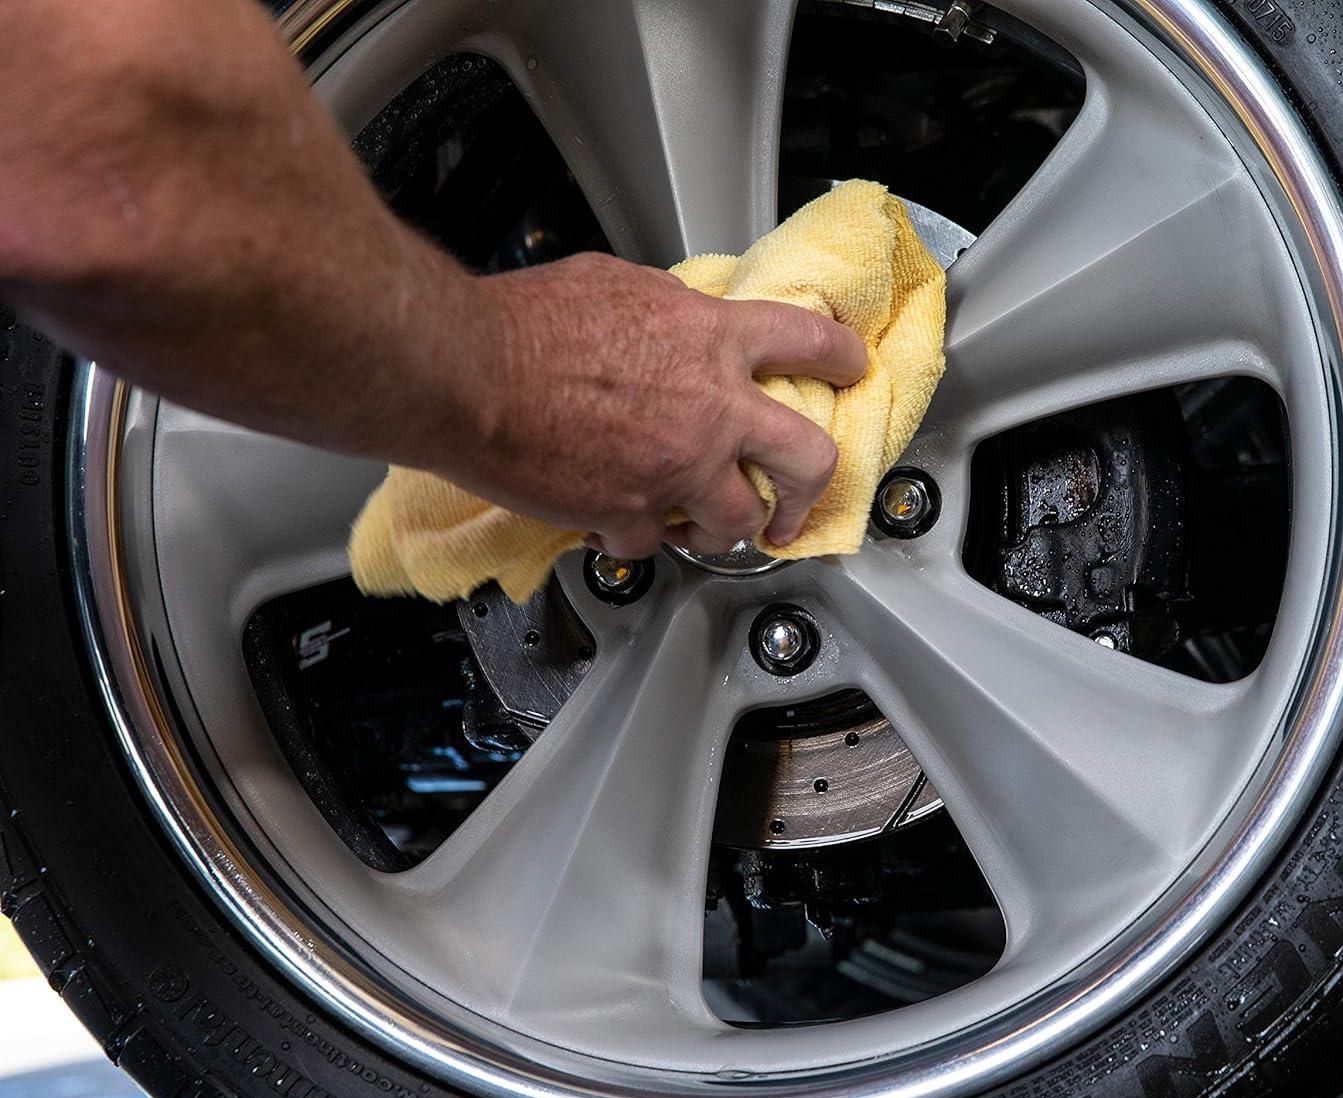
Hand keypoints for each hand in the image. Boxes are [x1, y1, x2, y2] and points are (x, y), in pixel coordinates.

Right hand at [462, 252, 866, 558]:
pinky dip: (633, 538)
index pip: (809, 342)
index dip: (842, 358)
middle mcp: (711, 410)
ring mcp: (677, 470)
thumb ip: (669, 311)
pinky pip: (651, 544)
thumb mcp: (617, 286)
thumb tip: (681, 321)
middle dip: (814, 488)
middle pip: (809, 460)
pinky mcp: (632, 515)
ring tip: (710, 528)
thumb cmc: (525, 323)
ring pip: (737, 523)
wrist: (469, 373)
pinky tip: (613, 523)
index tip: (851, 370)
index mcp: (711, 340)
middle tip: (800, 501)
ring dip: (725, 528)